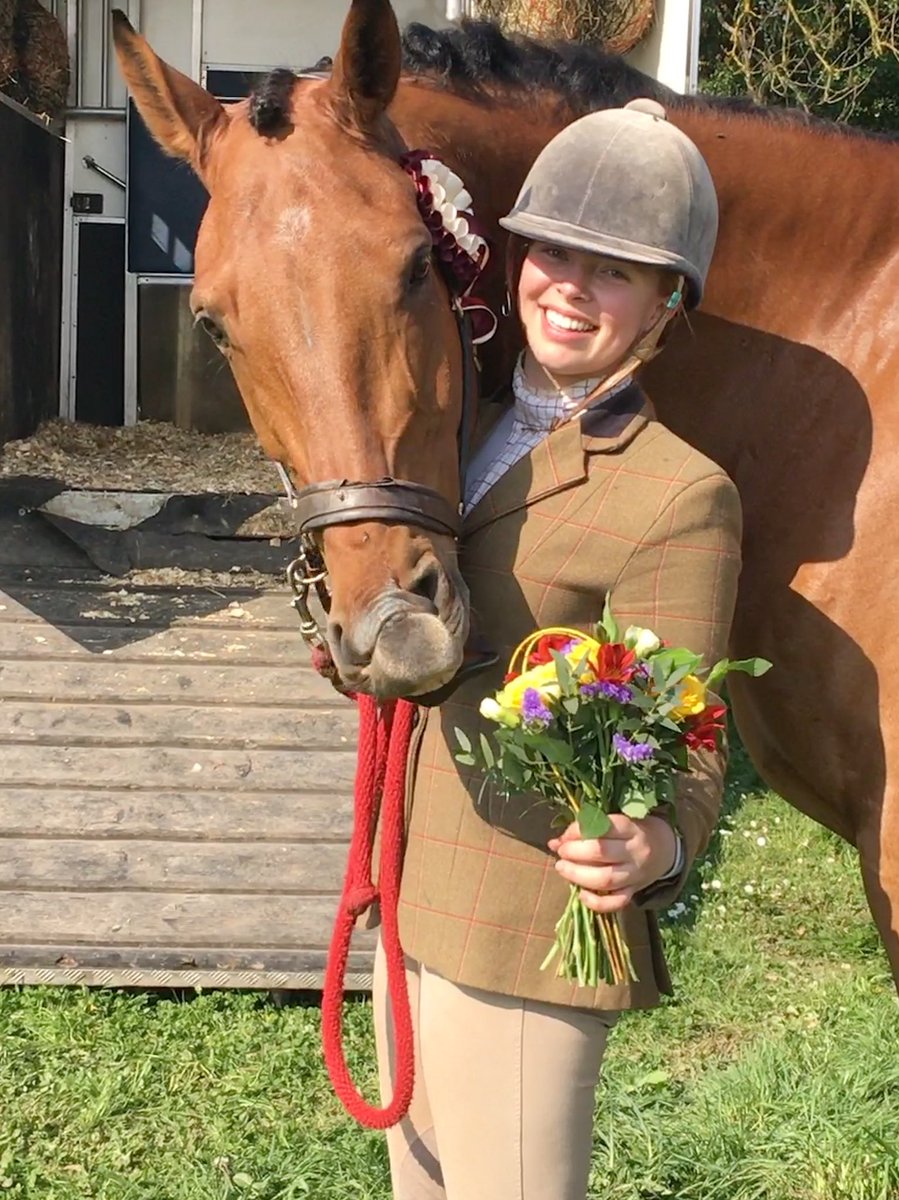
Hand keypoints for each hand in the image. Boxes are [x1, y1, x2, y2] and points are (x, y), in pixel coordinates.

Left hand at [548, 814, 677, 913]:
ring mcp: (635, 875)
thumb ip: (588, 829)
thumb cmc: (634, 831)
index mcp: (632, 828)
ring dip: (578, 874)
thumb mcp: (617, 823)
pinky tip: (581, 894)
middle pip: (601, 852)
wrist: (665, 850)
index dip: (578, 831)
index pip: (603, 827)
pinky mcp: (634, 892)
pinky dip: (596, 902)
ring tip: (562, 868)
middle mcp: (635, 852)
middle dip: (574, 852)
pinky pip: (616, 902)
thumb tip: (555, 842)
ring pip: (606, 879)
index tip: (564, 835)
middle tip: (561, 852)